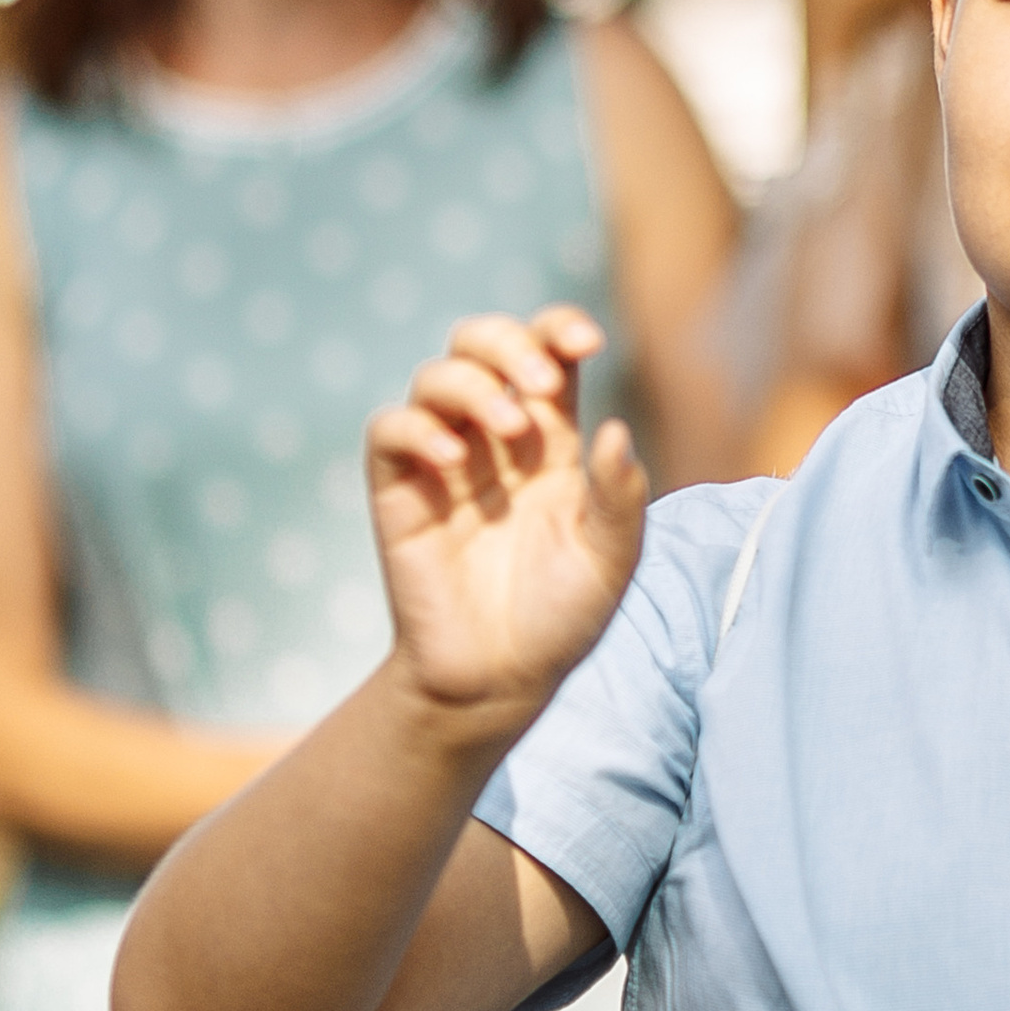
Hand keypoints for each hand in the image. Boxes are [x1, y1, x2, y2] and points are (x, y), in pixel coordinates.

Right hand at [365, 306, 647, 742]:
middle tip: (543, 383)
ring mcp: (442, 460)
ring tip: (510, 430)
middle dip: (510, 343)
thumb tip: (615, 427)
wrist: (501, 680)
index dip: (559, 330)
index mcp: (551, 441)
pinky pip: (390, 430)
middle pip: (483, 345)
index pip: (548, 355)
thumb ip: (619, 497)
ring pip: (436, 377)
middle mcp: (494, 439)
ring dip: (475, 385)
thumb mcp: (612, 560)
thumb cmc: (564, 618)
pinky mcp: (399, 492)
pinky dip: (419, 429)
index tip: (586, 340)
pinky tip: (455, 459)